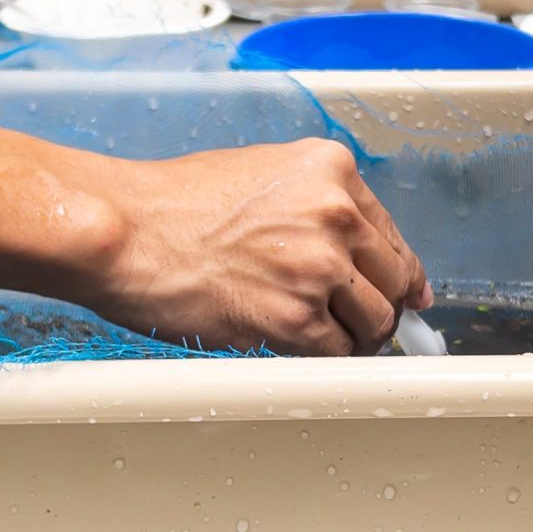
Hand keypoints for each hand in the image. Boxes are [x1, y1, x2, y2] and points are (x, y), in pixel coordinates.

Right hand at [81, 140, 430, 354]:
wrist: (125, 231)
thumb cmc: (173, 203)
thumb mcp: (261, 174)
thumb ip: (312, 202)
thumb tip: (350, 245)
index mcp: (331, 171)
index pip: (390, 234)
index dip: (399, 272)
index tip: (407, 294)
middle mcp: (335, 215)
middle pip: (393, 281)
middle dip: (380, 307)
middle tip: (361, 326)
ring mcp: (318, 268)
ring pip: (373, 323)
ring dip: (356, 340)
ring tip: (323, 339)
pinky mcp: (294, 319)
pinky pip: (336, 354)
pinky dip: (325, 360)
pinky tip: (300, 350)